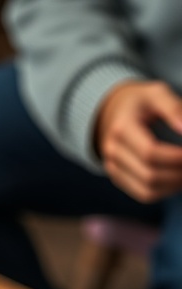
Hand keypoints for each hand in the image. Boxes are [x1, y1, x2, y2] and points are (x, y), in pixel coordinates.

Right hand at [95, 81, 181, 201]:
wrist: (113, 114)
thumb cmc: (140, 103)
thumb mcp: (155, 94)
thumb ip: (173, 108)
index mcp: (121, 129)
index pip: (149, 153)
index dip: (175, 157)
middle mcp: (113, 152)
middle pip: (149, 175)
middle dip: (178, 174)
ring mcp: (113, 169)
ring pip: (148, 190)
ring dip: (174, 186)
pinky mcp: (118, 179)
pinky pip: (144, 194)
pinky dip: (165, 191)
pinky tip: (178, 179)